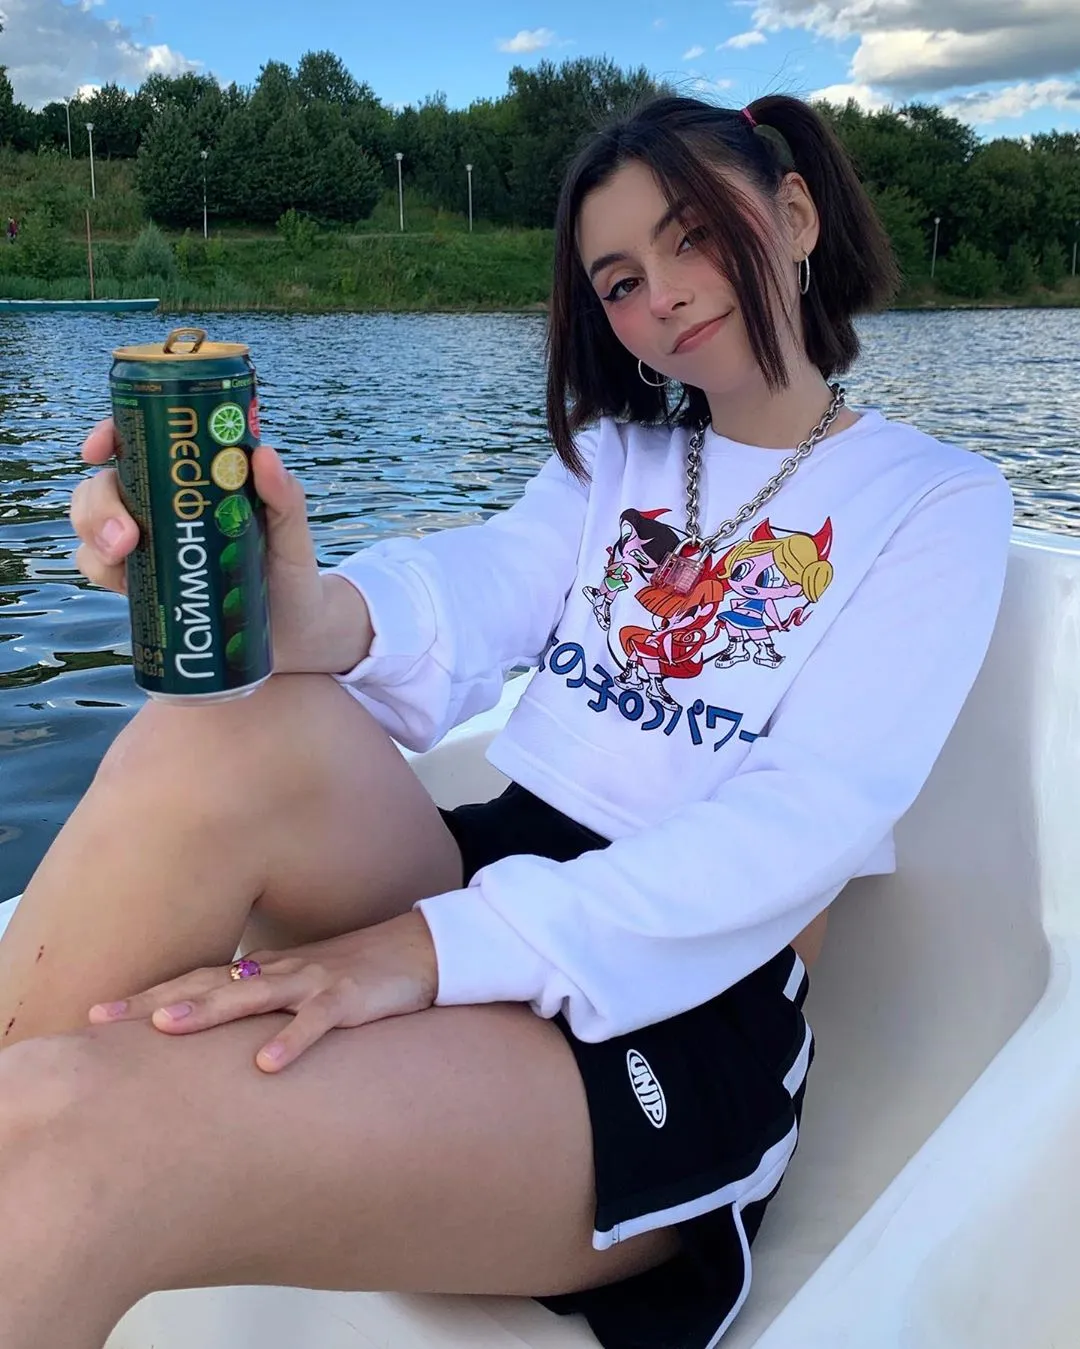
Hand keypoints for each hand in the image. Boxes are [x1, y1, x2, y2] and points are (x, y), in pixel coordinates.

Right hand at [70, 418, 372, 674]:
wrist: (293, 637)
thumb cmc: (294, 576)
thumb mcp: (294, 537)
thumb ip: (286, 499)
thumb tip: (264, 455)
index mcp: (199, 482)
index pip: (144, 443)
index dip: (112, 436)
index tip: (97, 450)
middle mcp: (166, 506)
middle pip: (107, 485)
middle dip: (100, 503)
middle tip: (126, 535)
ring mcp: (150, 544)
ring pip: (94, 524)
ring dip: (95, 535)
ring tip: (123, 555)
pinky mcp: (144, 582)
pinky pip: (101, 567)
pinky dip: (100, 570)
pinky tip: (122, 583)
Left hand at [87, 912, 438, 1072]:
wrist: (421, 949)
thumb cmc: (356, 972)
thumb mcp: (300, 984)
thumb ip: (260, 1000)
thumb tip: (217, 1023)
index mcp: (264, 969)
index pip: (195, 978)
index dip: (147, 994)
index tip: (96, 1013)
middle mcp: (278, 971)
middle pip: (207, 984)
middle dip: (154, 1001)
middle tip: (102, 1019)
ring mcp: (312, 982)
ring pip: (251, 995)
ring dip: (207, 1010)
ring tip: (164, 1028)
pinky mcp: (348, 999)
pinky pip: (316, 1022)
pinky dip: (292, 1041)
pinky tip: (266, 1064)